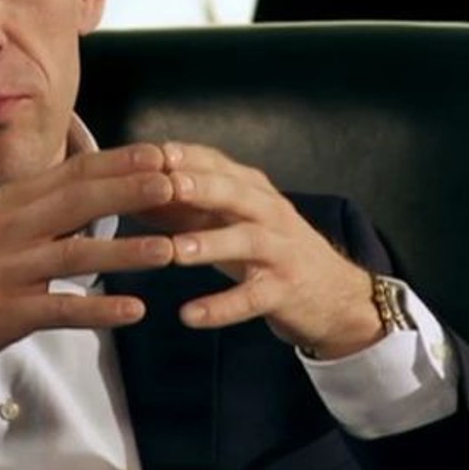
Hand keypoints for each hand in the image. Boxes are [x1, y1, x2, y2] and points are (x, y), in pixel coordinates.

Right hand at [0, 144, 175, 402]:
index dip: (120, 163)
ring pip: (75, 254)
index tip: (162, 154)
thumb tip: (92, 184)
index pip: (75, 172)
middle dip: (130, 191)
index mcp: (15, 201)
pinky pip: (61, 309)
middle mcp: (13, 227)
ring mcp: (11, 269)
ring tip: (168, 251)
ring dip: (125, 252)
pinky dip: (98, 310)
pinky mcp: (8, 311)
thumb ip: (42, 203)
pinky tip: (133, 312)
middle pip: (79, 202)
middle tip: (175, 184)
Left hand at [147, 143, 383, 359]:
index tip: (148, 153)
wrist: (336, 295)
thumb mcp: (233, 221)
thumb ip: (187, 207)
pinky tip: (189, 316)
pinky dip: (221, 307)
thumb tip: (131, 193)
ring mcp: (280, 252)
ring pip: (246, 241)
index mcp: (253, 191)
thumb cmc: (269, 251)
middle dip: (202, 187)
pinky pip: (252, 298)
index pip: (218, 164)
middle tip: (167, 186)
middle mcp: (270, 213)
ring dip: (210, 244)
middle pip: (236, 193)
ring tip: (173, 251)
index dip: (186, 158)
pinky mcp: (285, 291)